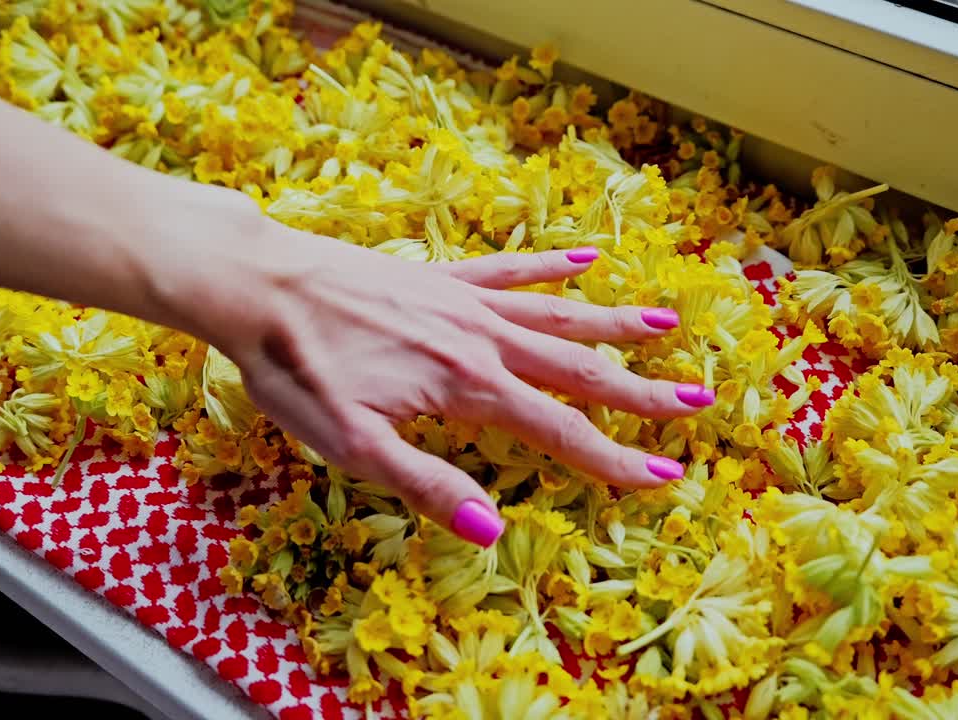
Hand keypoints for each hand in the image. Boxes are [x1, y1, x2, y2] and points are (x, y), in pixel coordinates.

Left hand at [138, 184, 716, 546]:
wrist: (258, 285)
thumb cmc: (298, 369)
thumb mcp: (352, 444)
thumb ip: (427, 485)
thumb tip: (490, 530)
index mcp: (468, 385)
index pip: (560, 428)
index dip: (615, 458)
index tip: (667, 475)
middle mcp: (481, 338)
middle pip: (578, 368)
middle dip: (641, 390)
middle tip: (698, 400)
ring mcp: (464, 301)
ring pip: (557, 313)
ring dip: (614, 324)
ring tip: (666, 325)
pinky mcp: (440, 277)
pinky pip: (508, 269)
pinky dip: (549, 266)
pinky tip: (583, 259)